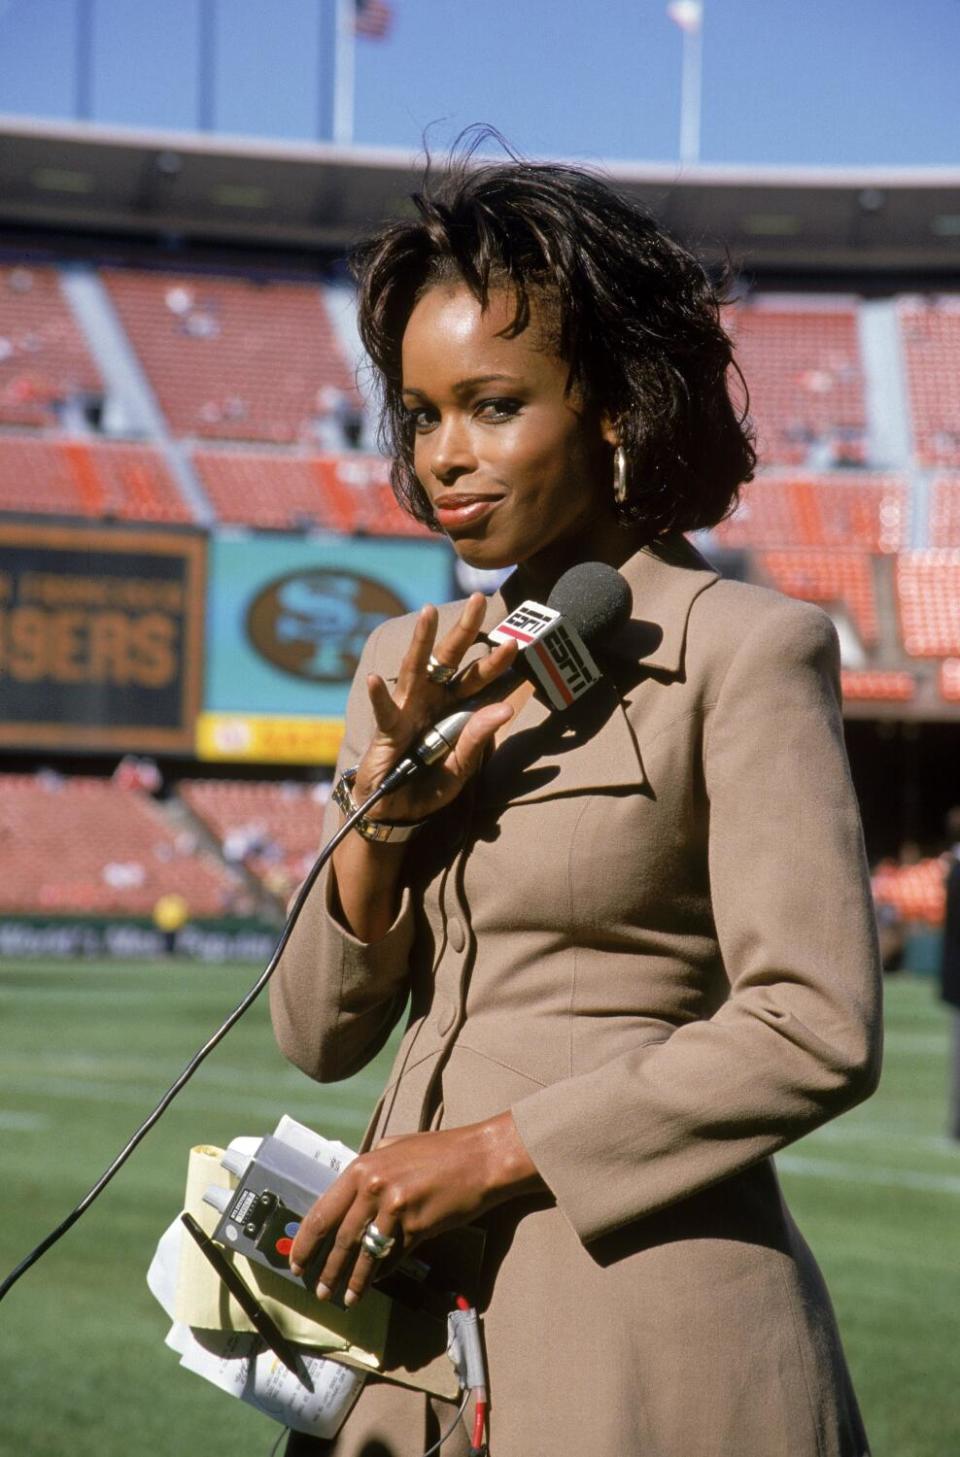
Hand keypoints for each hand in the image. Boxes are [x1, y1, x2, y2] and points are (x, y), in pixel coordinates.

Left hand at [288, 1112, 542, 1306]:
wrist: (481, 1158)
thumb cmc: (442, 1152)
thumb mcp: (395, 1149)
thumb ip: (370, 1171)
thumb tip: (348, 1199)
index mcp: (363, 1167)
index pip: (323, 1211)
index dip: (308, 1241)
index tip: (298, 1261)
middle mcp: (373, 1186)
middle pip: (339, 1237)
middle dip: (325, 1268)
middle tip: (316, 1288)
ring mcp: (394, 1208)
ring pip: (363, 1253)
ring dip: (351, 1280)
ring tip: (343, 1297)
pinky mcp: (416, 1227)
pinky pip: (391, 1257)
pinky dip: (380, 1274)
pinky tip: (373, 1284)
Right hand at [353, 593, 517, 823]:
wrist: (395, 811)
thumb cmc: (428, 785)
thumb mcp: (461, 767)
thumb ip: (478, 738)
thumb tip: (505, 709)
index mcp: (452, 708)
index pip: (477, 678)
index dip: (494, 661)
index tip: (516, 642)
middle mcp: (430, 700)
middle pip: (449, 659)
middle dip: (463, 630)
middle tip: (478, 598)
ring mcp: (406, 711)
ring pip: (415, 670)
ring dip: (421, 642)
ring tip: (427, 614)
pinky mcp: (386, 731)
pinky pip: (384, 711)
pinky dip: (379, 696)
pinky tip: (375, 679)